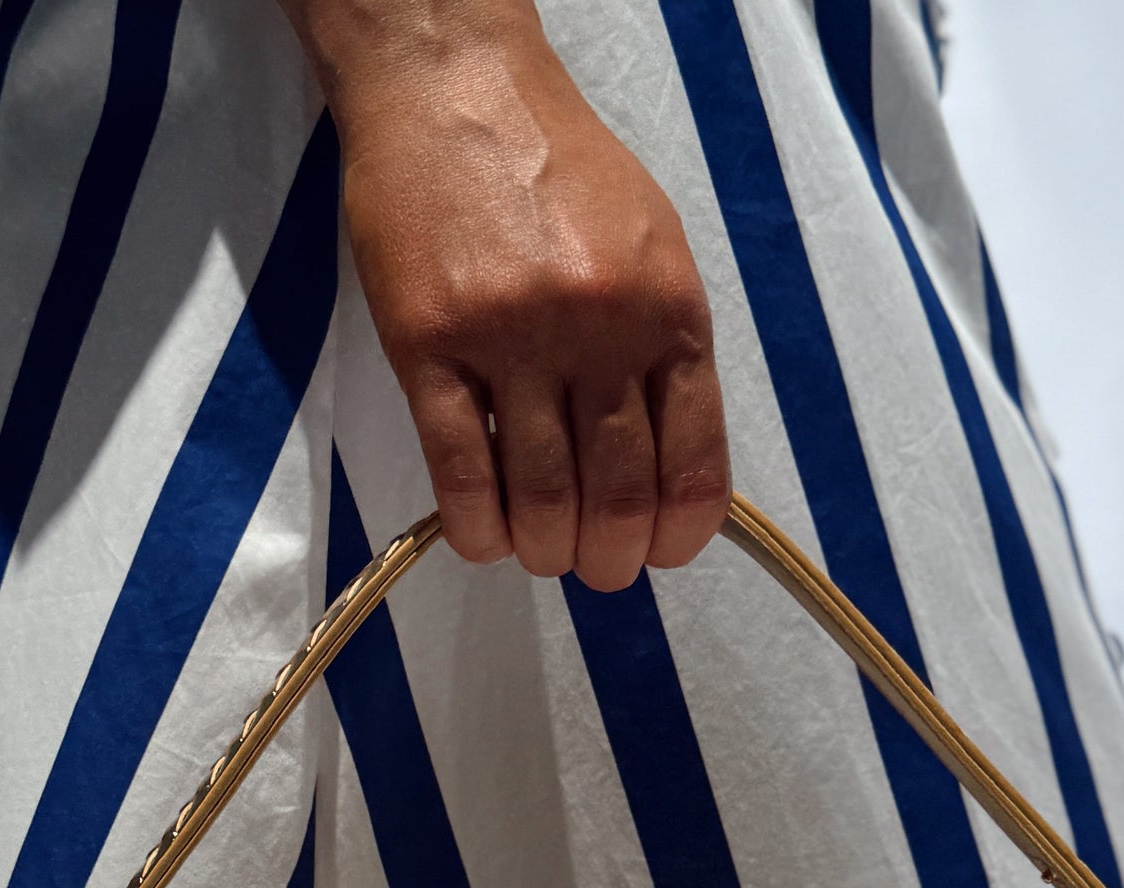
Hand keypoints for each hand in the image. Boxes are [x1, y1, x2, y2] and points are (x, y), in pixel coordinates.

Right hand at [282, 0, 729, 590]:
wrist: (452, 86)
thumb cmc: (554, 167)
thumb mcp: (649, 244)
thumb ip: (664, 347)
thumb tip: (670, 461)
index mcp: (667, 309)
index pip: (692, 462)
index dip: (678, 533)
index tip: (660, 554)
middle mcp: (598, 328)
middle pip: (617, 494)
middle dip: (609, 557)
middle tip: (592, 566)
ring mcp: (511, 338)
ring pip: (540, 495)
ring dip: (542, 549)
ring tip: (537, 553)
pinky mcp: (430, 345)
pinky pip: (461, 471)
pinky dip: (477, 526)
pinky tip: (482, 538)